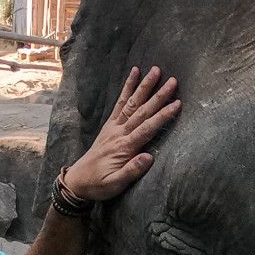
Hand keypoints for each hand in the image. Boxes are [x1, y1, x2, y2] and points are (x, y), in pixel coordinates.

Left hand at [65, 67, 179, 203]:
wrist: (78, 181)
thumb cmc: (99, 185)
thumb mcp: (114, 184)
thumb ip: (131, 171)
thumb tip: (148, 158)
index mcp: (124, 147)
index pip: (147, 128)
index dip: (163, 115)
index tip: (177, 103)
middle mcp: (119, 133)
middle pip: (142, 111)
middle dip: (158, 95)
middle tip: (173, 81)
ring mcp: (114, 127)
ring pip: (132, 103)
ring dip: (144, 86)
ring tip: (156, 70)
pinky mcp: (110, 124)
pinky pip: (120, 103)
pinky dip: (127, 88)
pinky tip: (134, 74)